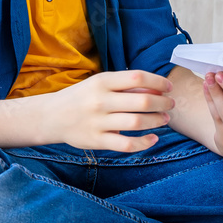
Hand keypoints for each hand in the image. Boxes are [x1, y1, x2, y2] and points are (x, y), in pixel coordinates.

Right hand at [44, 70, 174, 151]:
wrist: (52, 116)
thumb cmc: (82, 97)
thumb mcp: (99, 84)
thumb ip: (125, 86)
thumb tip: (157, 90)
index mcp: (102, 82)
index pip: (137, 77)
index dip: (157, 82)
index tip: (168, 87)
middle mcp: (100, 101)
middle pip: (141, 102)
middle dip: (162, 104)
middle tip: (171, 105)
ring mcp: (98, 122)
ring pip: (137, 123)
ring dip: (157, 121)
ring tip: (164, 119)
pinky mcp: (97, 141)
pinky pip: (127, 144)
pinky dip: (144, 143)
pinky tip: (153, 138)